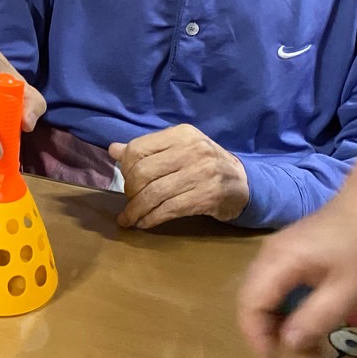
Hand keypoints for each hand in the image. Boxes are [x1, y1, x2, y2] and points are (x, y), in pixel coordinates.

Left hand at [108, 124, 248, 228]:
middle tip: (129, 203)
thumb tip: (112, 149)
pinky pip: (170, 209)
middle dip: (130, 192)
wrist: (244, 184)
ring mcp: (202, 173)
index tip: (126, 182)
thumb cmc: (204, 165)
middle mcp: (192, 150)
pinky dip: (152, 218)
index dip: (125, 168)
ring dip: (136, 210)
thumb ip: (147, 149)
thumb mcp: (178, 150)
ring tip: (129, 219)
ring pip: (154, 193)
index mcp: (181, 134)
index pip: (138, 148)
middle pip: (143, 172)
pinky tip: (144, 223)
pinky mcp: (208, 196)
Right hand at [238, 197, 356, 357]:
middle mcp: (267, 256)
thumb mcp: (347, 291)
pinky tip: (307, 317)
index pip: (250, 304)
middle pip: (250, 299)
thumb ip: (314, 318)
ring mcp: (275, 251)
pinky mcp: (286, 252)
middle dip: (265, 332)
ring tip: (307, 342)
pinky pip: (272, 284)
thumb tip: (287, 344)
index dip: (256, 336)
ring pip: (260, 292)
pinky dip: (282, 306)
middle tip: (296, 355)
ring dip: (275, 321)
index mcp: (278, 263)